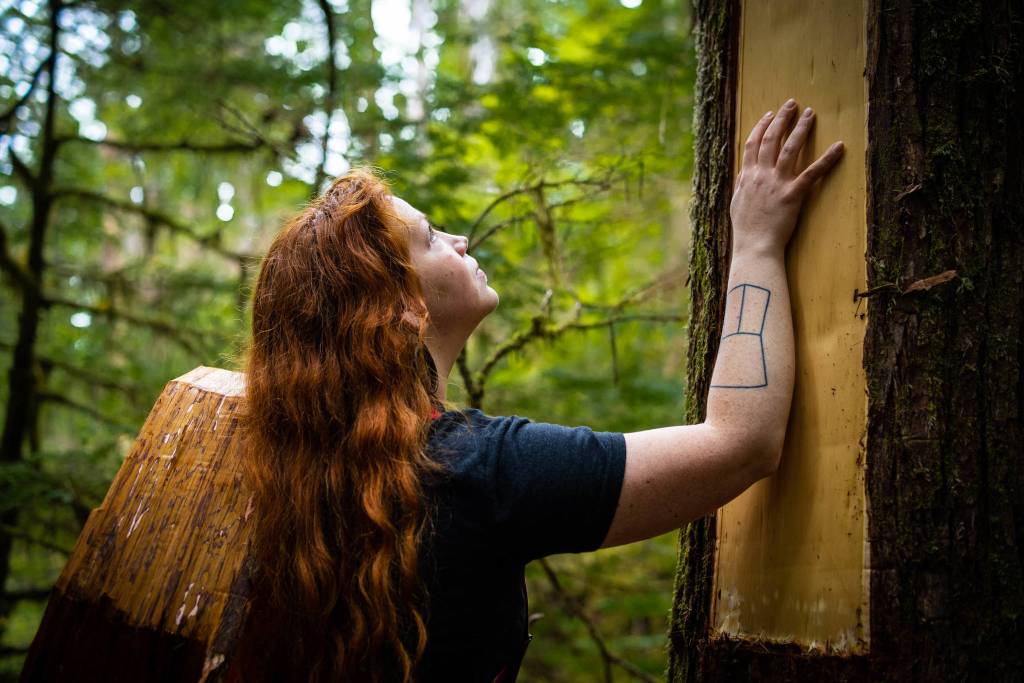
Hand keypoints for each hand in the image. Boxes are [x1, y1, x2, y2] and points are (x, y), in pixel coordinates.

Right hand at [729, 98, 844, 256]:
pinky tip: (839, 146)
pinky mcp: (793, 195)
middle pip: (770, 139)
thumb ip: (742, 184)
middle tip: (792, 104)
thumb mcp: (737, 203)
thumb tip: (744, 172)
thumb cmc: (746, 230)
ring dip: (800, 129)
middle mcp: (760, 176)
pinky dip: (827, 158)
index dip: (761, 126)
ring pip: (789, 149)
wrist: (754, 247)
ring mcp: (776, 184)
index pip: (752, 144)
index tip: (769, 114)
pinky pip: (812, 173)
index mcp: (747, 177)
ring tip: (809, 114)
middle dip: (782, 119)